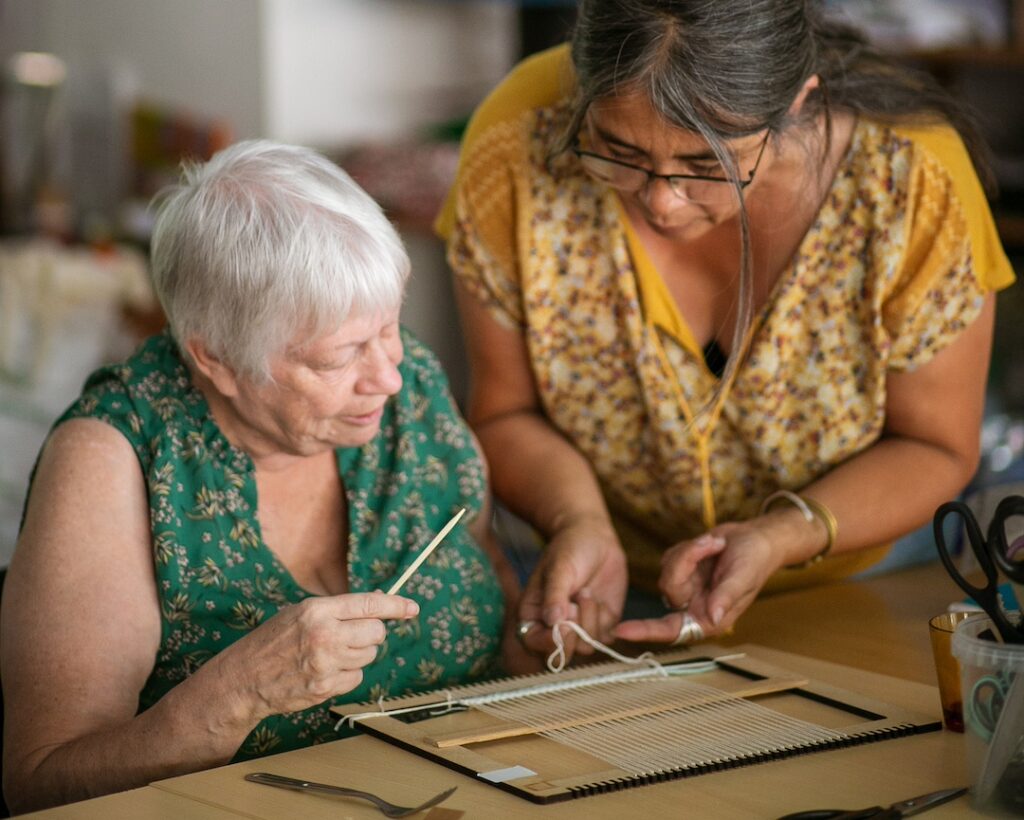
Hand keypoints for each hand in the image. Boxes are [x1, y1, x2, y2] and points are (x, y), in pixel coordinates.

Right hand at [218, 592, 418, 722]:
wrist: (244, 678)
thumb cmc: (274, 640)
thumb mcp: (301, 612)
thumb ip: (338, 609)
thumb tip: (380, 602)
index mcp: (318, 610)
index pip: (369, 604)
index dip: (396, 606)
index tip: (412, 608)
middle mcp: (325, 635)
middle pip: (376, 633)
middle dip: (371, 633)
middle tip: (352, 635)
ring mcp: (326, 664)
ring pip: (369, 656)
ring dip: (358, 654)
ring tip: (331, 653)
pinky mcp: (326, 688)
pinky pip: (357, 678)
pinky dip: (348, 674)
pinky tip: (325, 670)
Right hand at [518, 515, 627, 660]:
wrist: (594, 537)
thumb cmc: (568, 548)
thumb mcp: (559, 568)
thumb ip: (555, 595)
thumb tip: (553, 622)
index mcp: (533, 614)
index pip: (533, 643)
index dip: (548, 642)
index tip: (563, 625)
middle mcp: (554, 626)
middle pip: (561, 655)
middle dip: (572, 633)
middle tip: (575, 603)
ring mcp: (579, 627)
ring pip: (585, 648)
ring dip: (588, 619)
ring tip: (586, 591)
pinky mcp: (601, 625)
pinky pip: (604, 638)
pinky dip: (603, 620)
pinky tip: (598, 597)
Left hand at [614, 522, 781, 643]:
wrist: (757, 538)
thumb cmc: (756, 560)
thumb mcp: (743, 577)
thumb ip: (726, 597)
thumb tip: (713, 617)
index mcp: (710, 619)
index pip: (672, 630)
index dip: (646, 632)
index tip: (622, 631)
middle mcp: (694, 607)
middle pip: (669, 588)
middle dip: (687, 561)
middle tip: (712, 544)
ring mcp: (686, 587)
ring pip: (668, 570)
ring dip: (691, 552)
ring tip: (715, 544)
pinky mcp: (681, 569)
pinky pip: (670, 557)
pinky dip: (688, 546)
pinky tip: (709, 544)